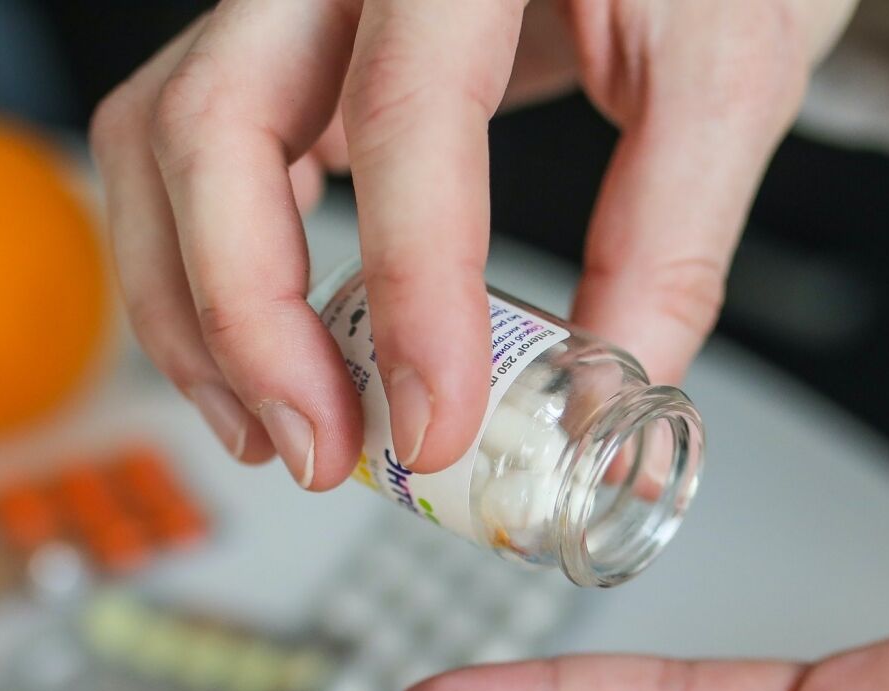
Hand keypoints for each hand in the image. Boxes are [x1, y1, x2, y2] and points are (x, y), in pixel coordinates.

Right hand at [89, 0, 859, 487]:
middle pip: (210, 122)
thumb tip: (598, 414)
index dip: (411, 292)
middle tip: (324, 450)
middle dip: (247, 320)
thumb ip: (669, 242)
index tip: (436, 426)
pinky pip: (181, 149)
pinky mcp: (277, 42)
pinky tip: (273, 360)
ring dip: (194, 312)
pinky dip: (199, 271)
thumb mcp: (731, 69)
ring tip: (281, 432)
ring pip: (157, 140)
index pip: (403, 114)